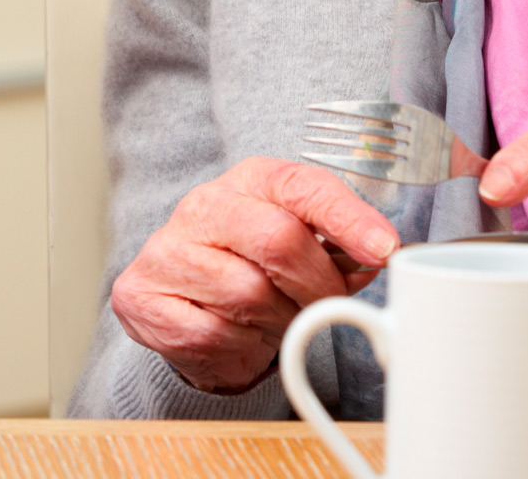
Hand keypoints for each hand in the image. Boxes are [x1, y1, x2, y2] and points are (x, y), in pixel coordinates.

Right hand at [110, 157, 397, 395]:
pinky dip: (239, 346)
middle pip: (279, 241)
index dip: (349, 218)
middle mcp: (204, 206)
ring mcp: (168, 249)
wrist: (180, 293)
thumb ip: (340, 244)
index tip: (385, 249)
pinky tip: (239, 334)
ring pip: (248, 295)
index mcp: (250, 180)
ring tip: (275, 319)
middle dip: (317, 286)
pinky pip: (212, 333)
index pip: (303, 186)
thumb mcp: (297, 239)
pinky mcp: (142, 296)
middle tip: (326, 305)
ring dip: (277, 322)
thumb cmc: (251, 262)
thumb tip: (380, 255)